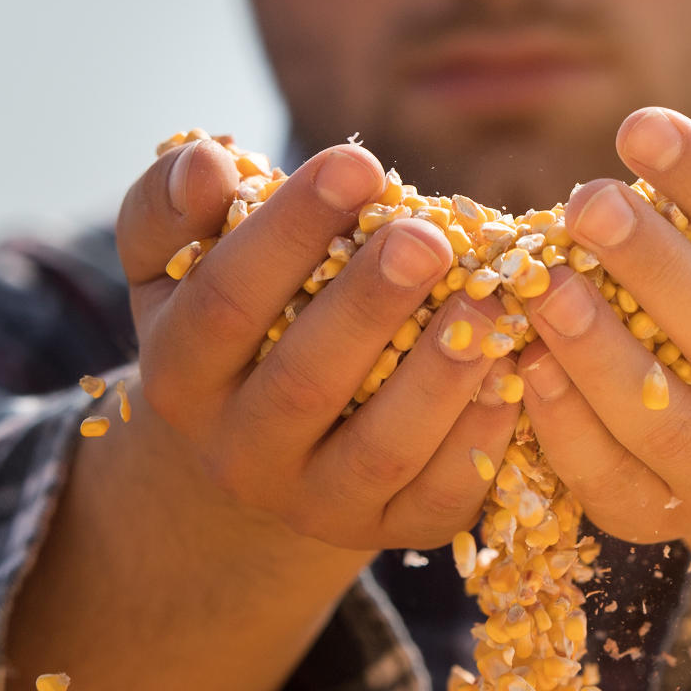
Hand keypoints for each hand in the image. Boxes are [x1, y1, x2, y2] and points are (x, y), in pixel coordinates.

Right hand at [116, 139, 520, 550]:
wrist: (259, 447)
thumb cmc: (231, 319)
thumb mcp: (175, 263)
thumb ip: (173, 206)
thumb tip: (205, 160)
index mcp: (179, 375)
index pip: (225, 300)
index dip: (290, 231)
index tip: (358, 161)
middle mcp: (238, 453)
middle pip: (304, 381)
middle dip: (370, 303)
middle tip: (429, 237)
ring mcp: (315, 503)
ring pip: (379, 449)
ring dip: (438, 375)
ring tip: (488, 300)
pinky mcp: (390, 530)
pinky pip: (439, 496)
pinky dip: (482, 436)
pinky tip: (517, 368)